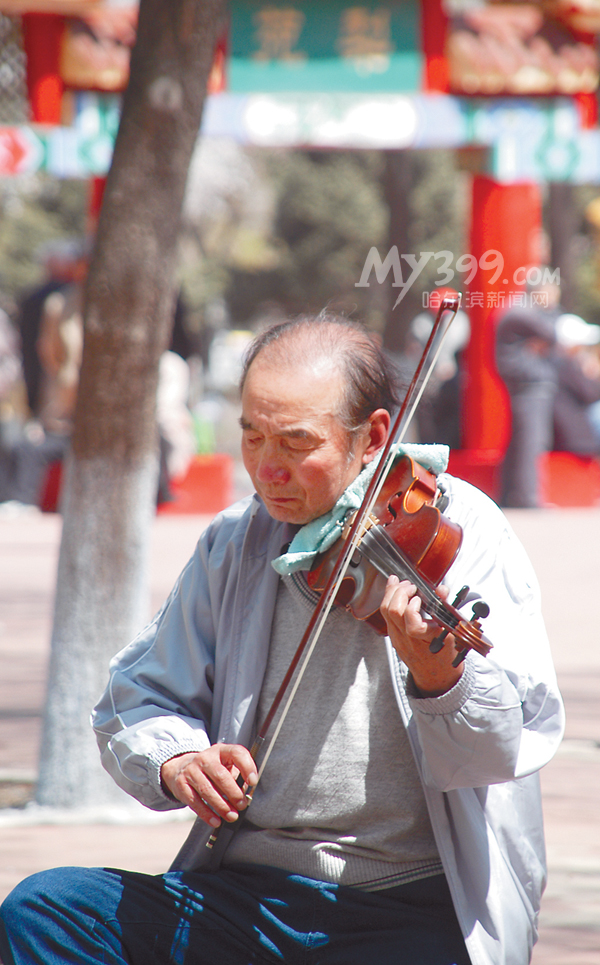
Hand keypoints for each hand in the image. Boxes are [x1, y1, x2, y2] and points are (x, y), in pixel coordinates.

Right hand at [160, 744, 257, 827]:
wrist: (181, 767)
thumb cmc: (210, 769)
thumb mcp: (224, 764)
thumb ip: (236, 776)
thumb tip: (246, 795)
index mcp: (221, 751)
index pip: (236, 753)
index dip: (247, 767)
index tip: (253, 782)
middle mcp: (205, 758)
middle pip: (221, 775)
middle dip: (233, 793)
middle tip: (241, 805)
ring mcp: (191, 770)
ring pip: (207, 790)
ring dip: (221, 806)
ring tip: (232, 816)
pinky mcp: (181, 784)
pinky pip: (195, 801)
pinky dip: (206, 813)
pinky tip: (216, 821)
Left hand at [380, 575, 463, 696]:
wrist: (435, 676)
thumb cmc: (446, 654)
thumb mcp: (453, 633)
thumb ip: (446, 609)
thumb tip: (442, 589)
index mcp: (428, 641)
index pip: (412, 626)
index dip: (412, 608)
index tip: (420, 598)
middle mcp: (410, 641)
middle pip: (393, 613)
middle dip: (399, 592)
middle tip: (410, 585)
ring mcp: (398, 640)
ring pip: (386, 613)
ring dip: (391, 593)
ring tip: (400, 583)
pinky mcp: (393, 637)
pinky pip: (386, 616)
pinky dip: (389, 601)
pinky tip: (394, 592)